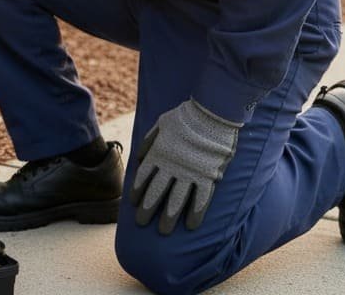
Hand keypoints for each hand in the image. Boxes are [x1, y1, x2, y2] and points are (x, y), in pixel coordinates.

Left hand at [130, 99, 240, 233]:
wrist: (211, 112)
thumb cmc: (185, 116)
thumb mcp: (160, 124)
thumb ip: (149, 142)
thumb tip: (139, 158)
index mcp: (158, 153)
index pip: (143, 177)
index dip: (137, 191)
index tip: (133, 202)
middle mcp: (171, 166)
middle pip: (156, 192)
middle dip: (147, 209)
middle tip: (141, 223)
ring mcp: (190, 173)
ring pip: (176, 201)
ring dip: (168, 217)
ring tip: (163, 231)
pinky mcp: (208, 176)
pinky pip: (200, 200)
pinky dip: (195, 213)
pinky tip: (190, 225)